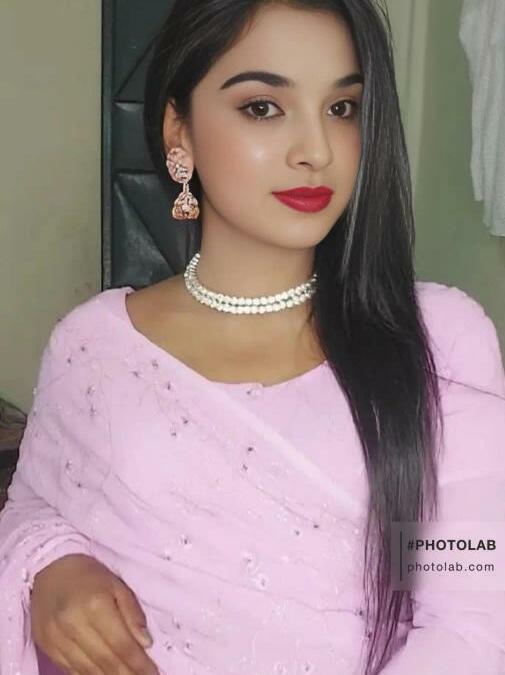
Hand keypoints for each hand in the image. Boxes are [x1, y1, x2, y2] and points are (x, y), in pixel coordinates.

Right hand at [31, 554, 159, 674]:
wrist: (50, 568)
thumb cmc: (89, 575)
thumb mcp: (116, 584)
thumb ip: (132, 613)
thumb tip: (146, 643)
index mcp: (96, 605)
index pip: (122, 644)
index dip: (139, 663)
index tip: (153, 673)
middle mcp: (74, 624)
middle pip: (105, 661)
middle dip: (127, 674)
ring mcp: (57, 638)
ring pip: (88, 669)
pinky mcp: (46, 646)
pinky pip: (70, 669)